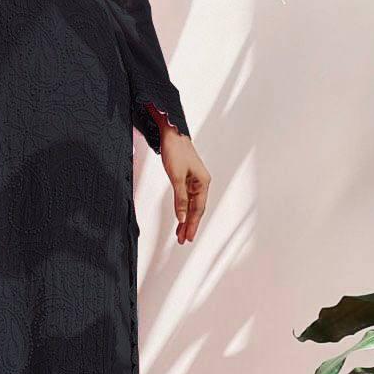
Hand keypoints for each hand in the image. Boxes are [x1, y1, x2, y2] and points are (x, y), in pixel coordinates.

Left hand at [148, 107, 209, 244]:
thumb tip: (182, 218)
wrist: (171, 133)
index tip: (188, 238)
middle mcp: (201, 183)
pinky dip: (182, 208)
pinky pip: (185, 198)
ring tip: (179, 233)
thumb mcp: (176, 177)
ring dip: (185, 218)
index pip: (198, 209)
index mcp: (203, 182)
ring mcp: (193, 181)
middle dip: (189, 225)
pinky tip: (179, 216)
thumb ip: (180, 199)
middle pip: (196, 209)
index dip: (193, 224)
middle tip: (183, 240)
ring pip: (190, 205)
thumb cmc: (176, 151)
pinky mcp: (186, 178)